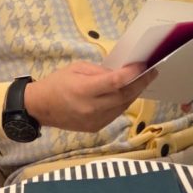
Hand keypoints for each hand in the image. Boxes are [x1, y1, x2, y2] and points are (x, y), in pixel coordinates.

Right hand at [24, 61, 154, 132]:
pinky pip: (116, 113)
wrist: (41, 108)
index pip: (114, 83)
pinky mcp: (96, 127)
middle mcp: (91, 108)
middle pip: (124, 96)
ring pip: (123, 106)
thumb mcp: (76, 68)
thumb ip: (100, 71)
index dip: (131, 74)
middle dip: (140, 83)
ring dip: (134, 93)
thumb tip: (120, 73)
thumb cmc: (57, 83)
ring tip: (143, 81)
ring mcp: (95, 120)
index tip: (144, 66)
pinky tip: (127, 93)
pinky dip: (124, 103)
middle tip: (152, 73)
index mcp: (84, 90)